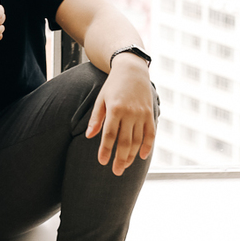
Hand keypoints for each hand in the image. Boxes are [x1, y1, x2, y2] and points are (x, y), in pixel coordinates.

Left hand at [86, 57, 155, 175]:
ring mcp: (141, 114)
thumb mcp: (101, 98)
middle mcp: (129, 112)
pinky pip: (150, 134)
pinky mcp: (149, 114)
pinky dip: (147, 146)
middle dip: (120, 159)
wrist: (132, 69)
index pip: (109, 135)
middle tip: (116, 171)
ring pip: (138, 141)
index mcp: (114, 108)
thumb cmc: (113, 85)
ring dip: (132, 156)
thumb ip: (96, 118)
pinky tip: (142, 156)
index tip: (102, 162)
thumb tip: (89, 136)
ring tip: (125, 166)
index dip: (106, 150)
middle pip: (125, 141)